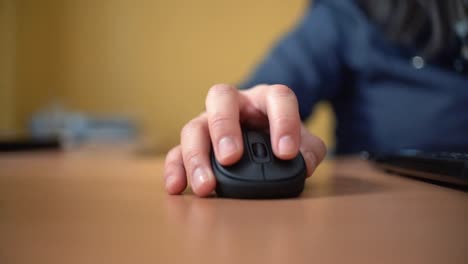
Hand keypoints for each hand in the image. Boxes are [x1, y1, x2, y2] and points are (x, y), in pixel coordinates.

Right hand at [163, 84, 326, 196]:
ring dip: (196, 156)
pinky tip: (177, 187)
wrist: (261, 136)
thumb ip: (309, 149)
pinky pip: (176, 151)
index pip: (277, 98)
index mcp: (266, 98)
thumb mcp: (302, 141)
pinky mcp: (195, 144)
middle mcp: (234, 104)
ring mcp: (209, 122)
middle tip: (230, 157)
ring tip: (206, 186)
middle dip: (224, 127)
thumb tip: (303, 164)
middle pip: (221, 99)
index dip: (283, 122)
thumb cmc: (279, 136)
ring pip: (194, 127)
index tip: (286, 152)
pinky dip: (175, 168)